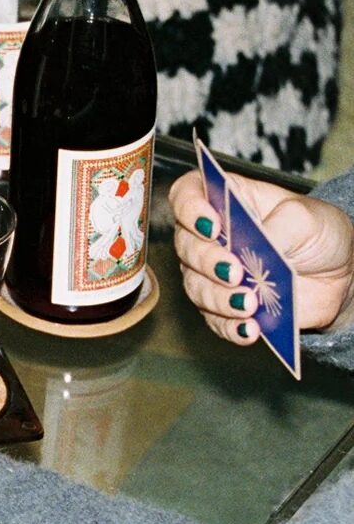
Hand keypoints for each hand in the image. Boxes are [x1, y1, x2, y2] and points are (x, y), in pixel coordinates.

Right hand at [169, 170, 353, 344]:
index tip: (212, 225)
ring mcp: (215, 274)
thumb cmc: (319, 232)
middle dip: (207, 261)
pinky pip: (216, 320)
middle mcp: (212, 236)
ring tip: (249, 304)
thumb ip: (279, 227)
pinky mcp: (227, 307)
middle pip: (186, 245)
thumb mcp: (306, 218)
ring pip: (196, 286)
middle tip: (235, 271)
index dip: (189, 208)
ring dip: (218, 297)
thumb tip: (257, 247)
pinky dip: (230, 326)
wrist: (342, 275)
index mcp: (227, 200)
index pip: (187, 195)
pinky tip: (250, 328)